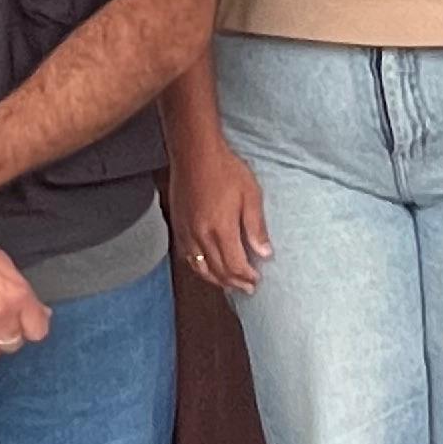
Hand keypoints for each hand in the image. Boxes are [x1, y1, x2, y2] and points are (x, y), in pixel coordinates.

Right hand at [172, 138, 271, 295]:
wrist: (195, 154)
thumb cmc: (226, 170)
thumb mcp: (251, 196)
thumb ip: (256, 227)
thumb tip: (264, 253)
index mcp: (221, 229)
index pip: (234, 265)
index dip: (246, 276)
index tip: (256, 280)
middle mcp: (201, 236)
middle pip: (217, 270)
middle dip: (233, 282)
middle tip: (247, 289)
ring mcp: (187, 232)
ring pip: (200, 267)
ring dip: (216, 280)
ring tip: (229, 285)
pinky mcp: (178, 227)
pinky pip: (187, 256)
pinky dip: (198, 268)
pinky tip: (206, 269)